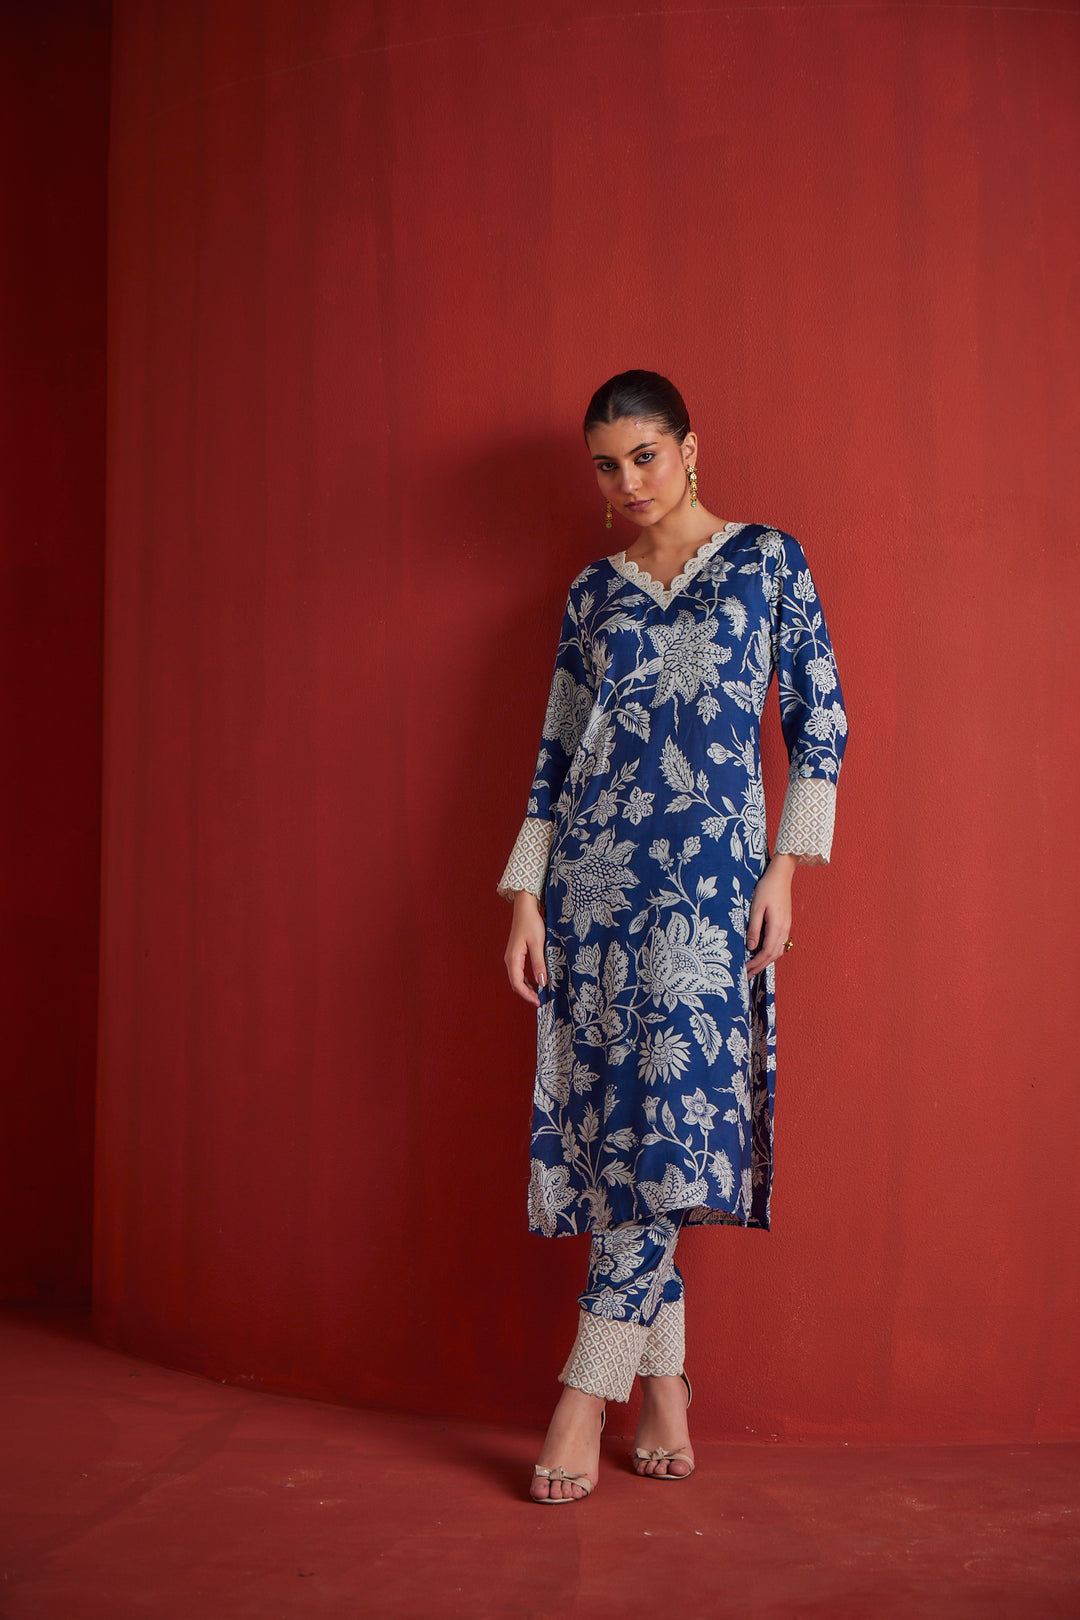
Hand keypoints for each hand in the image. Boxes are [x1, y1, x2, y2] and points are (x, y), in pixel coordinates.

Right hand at [504, 891, 547, 1005]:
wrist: (525, 907)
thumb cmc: (531, 923)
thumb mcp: (538, 943)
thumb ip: (539, 963)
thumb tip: (542, 982)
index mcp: (513, 958)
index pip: (517, 983)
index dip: (527, 995)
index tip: (539, 1002)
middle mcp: (510, 960)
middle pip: (515, 983)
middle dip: (527, 994)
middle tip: (541, 1001)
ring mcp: (512, 957)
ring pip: (517, 978)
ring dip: (527, 988)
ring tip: (540, 994)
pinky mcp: (516, 954)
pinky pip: (519, 972)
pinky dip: (526, 980)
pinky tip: (536, 981)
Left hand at [746, 855, 794, 979]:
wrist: (781, 875)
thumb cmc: (767, 888)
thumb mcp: (756, 907)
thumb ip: (754, 928)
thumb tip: (750, 948)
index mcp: (777, 927)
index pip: (766, 952)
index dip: (756, 964)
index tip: (745, 971)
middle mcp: (784, 930)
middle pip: (773, 955)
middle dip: (760, 966)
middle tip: (747, 975)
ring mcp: (787, 927)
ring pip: (778, 950)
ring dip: (766, 961)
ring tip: (753, 967)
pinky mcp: (785, 923)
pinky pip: (780, 943)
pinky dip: (771, 952)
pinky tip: (762, 953)